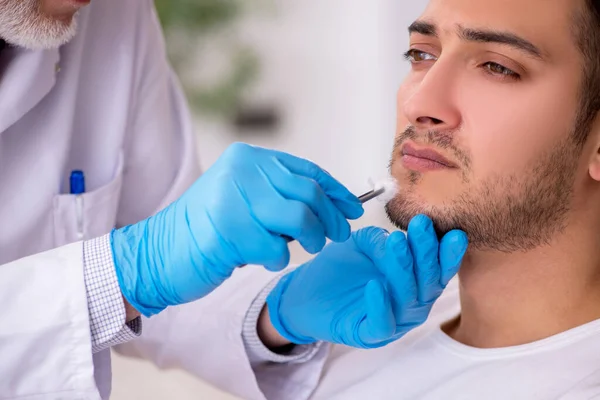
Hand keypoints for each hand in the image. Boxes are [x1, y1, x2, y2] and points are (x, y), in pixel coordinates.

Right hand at [111, 143, 363, 316]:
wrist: (157, 253)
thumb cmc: (207, 230)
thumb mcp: (244, 199)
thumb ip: (280, 195)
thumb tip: (333, 205)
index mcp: (247, 158)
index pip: (305, 171)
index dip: (336, 191)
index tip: (353, 208)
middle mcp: (240, 170)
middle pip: (309, 193)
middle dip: (332, 218)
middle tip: (339, 235)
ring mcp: (233, 198)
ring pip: (299, 218)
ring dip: (312, 238)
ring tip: (309, 247)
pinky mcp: (228, 230)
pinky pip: (275, 248)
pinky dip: (277, 258)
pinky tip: (265, 258)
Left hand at [265, 215, 467, 347]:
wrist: (304, 293)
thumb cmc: (340, 269)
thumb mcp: (361, 244)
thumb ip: (380, 240)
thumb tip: (398, 240)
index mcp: (415, 281)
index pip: (438, 269)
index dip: (447, 253)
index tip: (451, 231)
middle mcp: (410, 303)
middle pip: (428, 282)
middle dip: (427, 252)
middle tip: (421, 226)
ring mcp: (393, 321)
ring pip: (408, 300)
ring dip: (404, 270)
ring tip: (396, 243)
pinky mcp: (369, 335)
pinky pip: (382, 324)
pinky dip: (381, 305)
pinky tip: (374, 284)